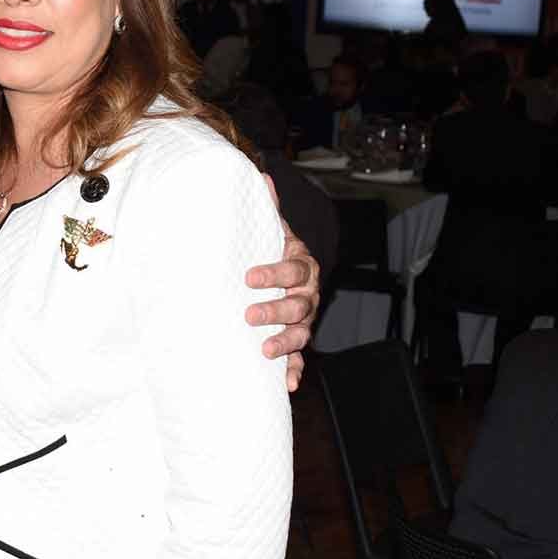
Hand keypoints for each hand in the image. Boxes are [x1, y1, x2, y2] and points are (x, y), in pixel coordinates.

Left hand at [246, 177, 318, 392]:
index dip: (274, 272)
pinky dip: (294, 371)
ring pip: (302, 332)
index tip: (249, 276)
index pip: (293, 268)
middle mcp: (308, 294)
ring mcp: (305, 318)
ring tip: (265, 350)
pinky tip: (287, 384)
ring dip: (286, 343)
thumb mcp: (273, 229)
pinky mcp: (297, 340)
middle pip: (299, 304)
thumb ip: (269, 208)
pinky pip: (300, 358)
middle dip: (275, 310)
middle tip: (249, 314)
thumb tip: (263, 175)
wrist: (289, 271)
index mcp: (302, 264)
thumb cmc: (275, 250)